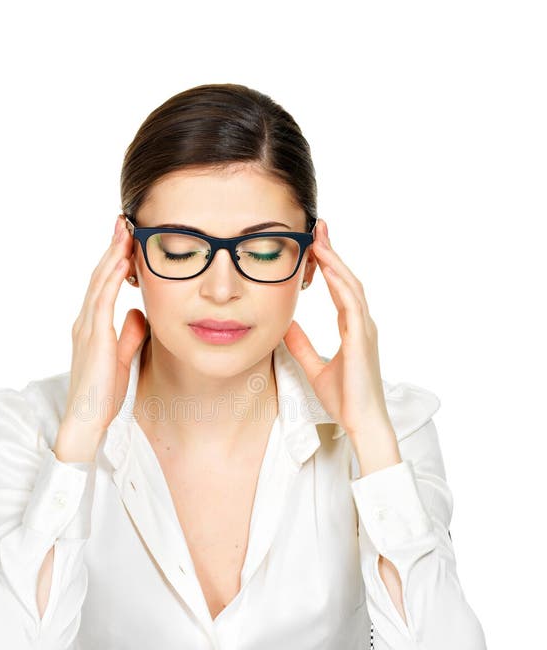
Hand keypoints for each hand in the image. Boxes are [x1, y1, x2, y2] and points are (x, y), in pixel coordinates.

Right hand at [55, 214, 146, 461]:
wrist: (86, 420)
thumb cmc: (103, 396)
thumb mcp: (123, 359)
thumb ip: (130, 335)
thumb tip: (140, 314)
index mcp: (91, 327)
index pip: (103, 286)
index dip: (114, 261)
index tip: (126, 240)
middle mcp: (85, 323)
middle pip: (99, 277)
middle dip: (112, 249)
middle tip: (125, 223)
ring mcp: (87, 329)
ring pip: (99, 283)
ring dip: (112, 256)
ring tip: (125, 232)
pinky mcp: (94, 338)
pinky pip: (102, 302)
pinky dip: (111, 280)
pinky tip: (122, 263)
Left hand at [283, 219, 391, 440]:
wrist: (361, 421)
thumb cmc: (345, 399)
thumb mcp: (314, 367)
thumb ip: (302, 346)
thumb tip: (285, 327)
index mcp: (353, 328)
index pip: (340, 288)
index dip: (330, 265)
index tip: (316, 244)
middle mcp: (362, 324)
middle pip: (347, 279)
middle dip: (333, 252)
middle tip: (319, 227)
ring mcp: (365, 330)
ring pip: (351, 286)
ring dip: (336, 261)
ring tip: (321, 239)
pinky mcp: (362, 339)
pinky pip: (352, 305)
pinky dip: (341, 286)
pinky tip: (330, 269)